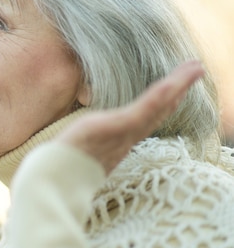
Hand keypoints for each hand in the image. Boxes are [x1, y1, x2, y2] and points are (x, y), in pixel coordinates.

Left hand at [56, 60, 204, 174]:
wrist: (53, 180)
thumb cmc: (58, 169)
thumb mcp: (72, 152)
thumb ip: (77, 146)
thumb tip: (64, 145)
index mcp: (116, 143)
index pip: (146, 120)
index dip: (164, 105)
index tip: (176, 90)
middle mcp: (125, 139)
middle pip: (158, 112)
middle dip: (178, 92)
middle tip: (195, 71)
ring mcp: (122, 134)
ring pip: (157, 107)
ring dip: (178, 86)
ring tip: (195, 68)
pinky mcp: (115, 128)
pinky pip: (143, 110)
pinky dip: (160, 96)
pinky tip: (172, 83)